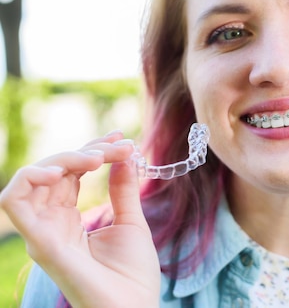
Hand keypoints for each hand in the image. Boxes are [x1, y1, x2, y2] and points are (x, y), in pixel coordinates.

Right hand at [0, 131, 159, 307]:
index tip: (123, 138)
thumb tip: (126, 155)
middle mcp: (51, 222)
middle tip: (122, 147)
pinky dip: (30, 178)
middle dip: (89, 149)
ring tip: (97, 157)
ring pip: (33, 178)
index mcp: (69, 218)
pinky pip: (13, 202)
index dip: (93, 149)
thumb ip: (123, 189)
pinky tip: (60, 170)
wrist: (135, 307)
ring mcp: (42, 232)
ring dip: (64, 158)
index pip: (71, 172)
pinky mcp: (39, 242)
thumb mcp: (130, 221)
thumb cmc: (133, 273)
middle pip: (55, 170)